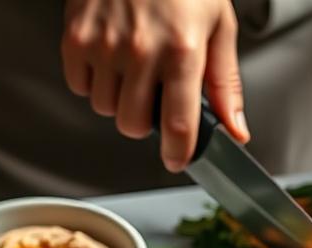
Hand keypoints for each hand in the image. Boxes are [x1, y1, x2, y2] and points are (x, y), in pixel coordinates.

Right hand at [61, 0, 248, 172]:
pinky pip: (80, 85)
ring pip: (105, 108)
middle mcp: (142, 50)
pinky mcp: (76, 36)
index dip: (176, 153)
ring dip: (119, 98)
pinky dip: (94, 79)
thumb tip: (234, 131)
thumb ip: (225, 84)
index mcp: (183, 50)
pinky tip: (110, 54)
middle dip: (144, 120)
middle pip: (132, 125)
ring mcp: (104, 44)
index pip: (177, 125)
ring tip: (132, 65)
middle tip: (153, 94)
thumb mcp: (218, 25)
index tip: (176, 159)